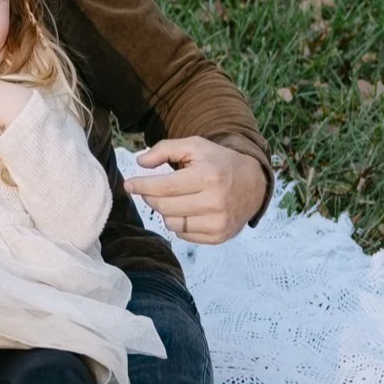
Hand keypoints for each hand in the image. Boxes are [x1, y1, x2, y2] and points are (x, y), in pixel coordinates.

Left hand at [123, 137, 268, 244]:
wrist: (254, 184)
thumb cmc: (219, 162)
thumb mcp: (195, 146)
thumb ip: (165, 149)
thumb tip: (140, 162)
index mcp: (208, 176)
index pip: (164, 187)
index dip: (142, 186)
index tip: (129, 185)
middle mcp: (215, 202)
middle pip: (164, 207)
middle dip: (150, 197)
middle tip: (149, 190)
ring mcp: (218, 222)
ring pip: (171, 223)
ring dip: (165, 211)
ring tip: (174, 198)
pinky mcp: (219, 236)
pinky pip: (183, 235)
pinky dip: (178, 223)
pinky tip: (186, 210)